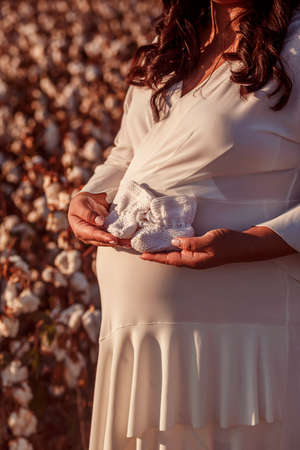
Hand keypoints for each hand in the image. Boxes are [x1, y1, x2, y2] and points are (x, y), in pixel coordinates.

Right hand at [68, 192, 131, 247]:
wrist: (84, 203)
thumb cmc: (80, 203)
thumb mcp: (80, 205)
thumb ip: (88, 213)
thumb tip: (100, 222)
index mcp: (80, 230)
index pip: (93, 234)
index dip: (104, 237)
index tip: (114, 239)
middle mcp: (88, 237)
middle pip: (102, 241)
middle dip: (115, 242)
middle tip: (127, 243)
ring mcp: (97, 237)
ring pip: (108, 241)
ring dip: (120, 243)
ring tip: (130, 243)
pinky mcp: (104, 234)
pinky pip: (112, 238)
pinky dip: (120, 239)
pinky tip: (129, 240)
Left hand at [139, 226, 296, 268]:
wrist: (245, 245)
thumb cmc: (228, 243)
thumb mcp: (209, 240)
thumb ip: (191, 242)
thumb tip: (174, 241)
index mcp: (194, 261)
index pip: (169, 259)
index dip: (155, 257)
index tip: (142, 256)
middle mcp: (193, 261)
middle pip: (170, 258)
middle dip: (156, 255)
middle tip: (141, 250)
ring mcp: (198, 257)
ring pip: (176, 255)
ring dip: (163, 251)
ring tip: (151, 247)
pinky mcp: (201, 251)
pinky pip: (183, 250)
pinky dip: (174, 246)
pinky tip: (171, 242)